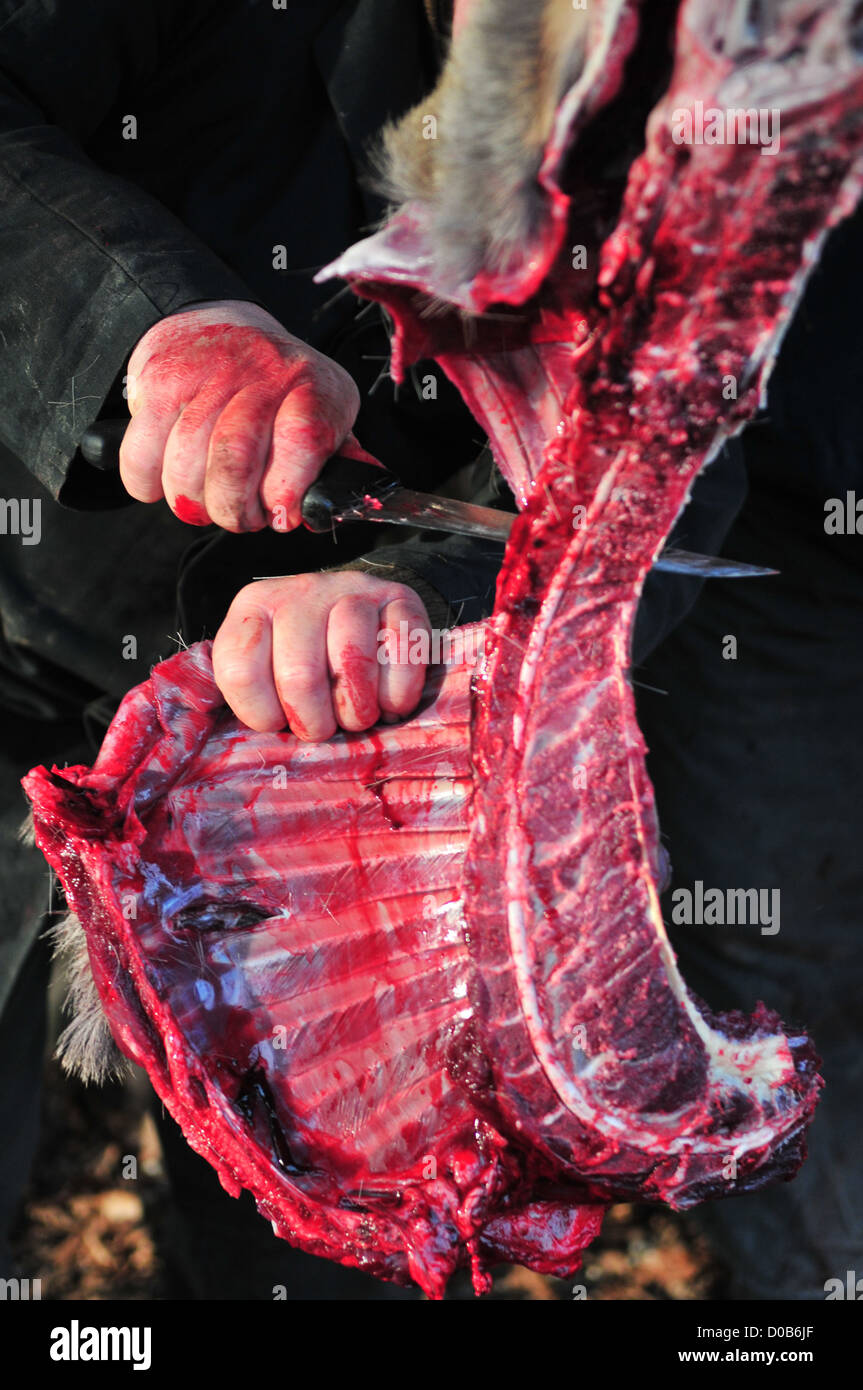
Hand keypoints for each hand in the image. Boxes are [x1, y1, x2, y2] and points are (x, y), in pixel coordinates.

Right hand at [119, 300, 363, 531]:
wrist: (217, 321)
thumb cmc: (276, 383)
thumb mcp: (323, 409)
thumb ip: (338, 459)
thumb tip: (349, 504)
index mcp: (312, 387)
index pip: (302, 439)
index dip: (288, 490)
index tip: (281, 517)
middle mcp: (260, 375)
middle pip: (234, 459)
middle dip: (234, 510)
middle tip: (240, 517)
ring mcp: (205, 376)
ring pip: (185, 465)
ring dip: (193, 503)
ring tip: (206, 501)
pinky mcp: (158, 383)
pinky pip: (143, 456)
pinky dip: (148, 485)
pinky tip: (165, 482)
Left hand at [212, 572, 431, 738]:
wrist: (365, 620)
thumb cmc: (308, 665)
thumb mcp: (265, 674)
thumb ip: (251, 698)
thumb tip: (247, 740)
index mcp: (254, 608)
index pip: (241, 671)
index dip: (263, 714)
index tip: (280, 723)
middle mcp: (300, 591)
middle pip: (300, 674)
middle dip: (315, 721)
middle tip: (325, 729)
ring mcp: (352, 589)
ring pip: (352, 659)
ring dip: (358, 709)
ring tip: (358, 717)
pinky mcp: (399, 597)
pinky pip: (402, 650)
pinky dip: (397, 692)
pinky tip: (390, 703)